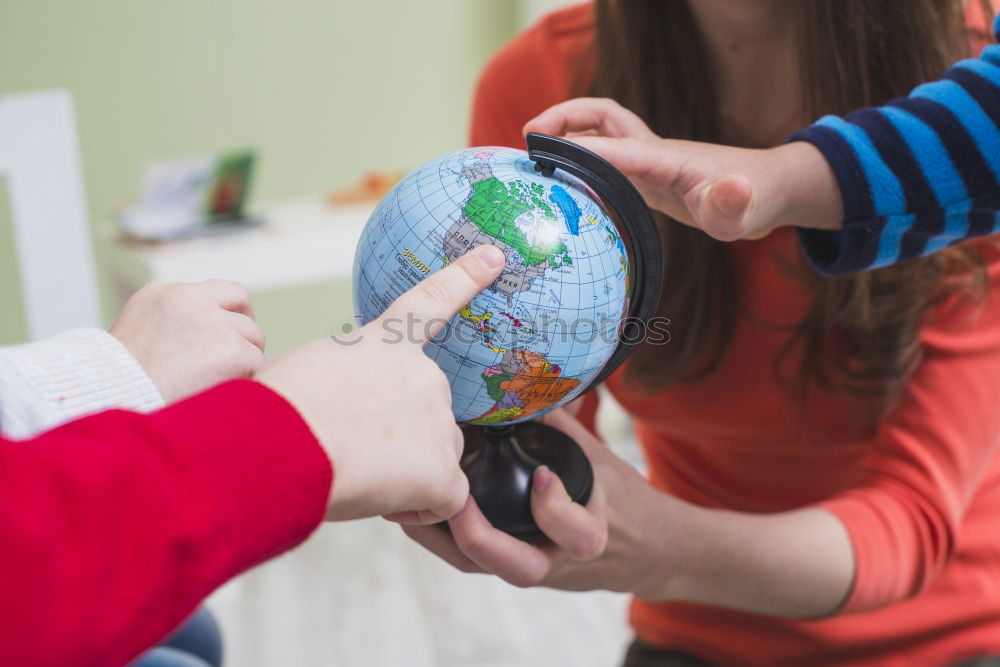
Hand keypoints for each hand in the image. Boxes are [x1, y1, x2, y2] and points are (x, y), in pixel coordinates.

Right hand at [111, 280, 265, 403]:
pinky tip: (221, 392)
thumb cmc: (120, 385)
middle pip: (242, 305)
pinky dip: (246, 378)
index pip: (216, 291)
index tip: (227, 334)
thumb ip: (171, 325)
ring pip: (252, 336)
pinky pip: (256, 362)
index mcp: (161, 293)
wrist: (115, 402)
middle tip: (238, 357)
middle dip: (243, 332)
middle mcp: (189, 298)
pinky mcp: (232, 350)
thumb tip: (207, 338)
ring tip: (219, 383)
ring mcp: (213, 322)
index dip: (228, 313)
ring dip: (244, 359)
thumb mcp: (137, 337)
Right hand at [256, 244, 506, 522]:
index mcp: (383, 342)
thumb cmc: (269, 413)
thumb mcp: (305, 375)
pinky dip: (417, 509)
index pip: (432, 301)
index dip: (466, 277)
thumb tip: (343, 414)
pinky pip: (444, 501)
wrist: (278, 442)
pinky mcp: (442, 470)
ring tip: (354, 472)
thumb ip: (344, 382)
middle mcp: (423, 374)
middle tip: (351, 449)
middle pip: (430, 415)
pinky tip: (380, 501)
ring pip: (437, 460)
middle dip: (402, 439)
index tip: (494, 257)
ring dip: (407, 475)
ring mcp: (437, 420)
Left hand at [401, 409, 662, 594]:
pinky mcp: (506, 564)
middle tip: (451, 498)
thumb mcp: (598, 458)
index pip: (578, 536)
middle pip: (519, 569)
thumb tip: (523, 372)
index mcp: (592, 534)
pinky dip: (438, 534)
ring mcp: (530, 565)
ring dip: (440, 537)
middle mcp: (558, 558)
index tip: (545, 475)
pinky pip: (468, 557)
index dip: (556, 509)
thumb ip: (560, 425)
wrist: (639, 550)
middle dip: (480, 538)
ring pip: (481, 567)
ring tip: (407, 502)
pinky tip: (410, 506)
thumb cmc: (617, 497)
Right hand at [524, 97, 843, 240]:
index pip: (620, 150)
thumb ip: (732, 204)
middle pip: (602, 117)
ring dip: (567, 131)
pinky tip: (563, 180)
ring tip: (534, 153)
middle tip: (529, 138)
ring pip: (601, 133)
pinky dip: (579, 155)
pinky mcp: (647, 173)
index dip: (584, 153)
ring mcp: (649, 160)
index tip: (547, 160)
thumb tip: (731, 189)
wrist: (767, 191)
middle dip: (564, 119)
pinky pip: (605, 155)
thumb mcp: (744, 212)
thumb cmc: (753, 202)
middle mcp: (654, 151)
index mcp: (668, 159)